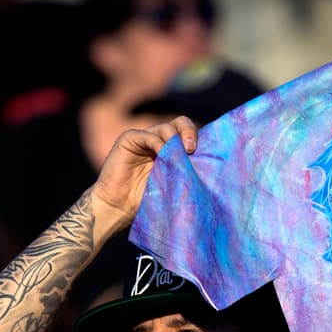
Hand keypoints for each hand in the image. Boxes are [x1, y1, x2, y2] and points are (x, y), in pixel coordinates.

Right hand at [91, 117, 197, 233]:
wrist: (119, 207)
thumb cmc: (146, 201)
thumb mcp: (172, 185)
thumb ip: (186, 172)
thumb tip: (212, 170)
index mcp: (171, 150)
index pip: (189, 135)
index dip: (198, 139)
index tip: (205, 154)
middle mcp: (159, 141)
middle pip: (180, 124)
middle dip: (189, 132)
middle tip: (192, 149)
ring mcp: (144, 138)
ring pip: (166, 128)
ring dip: (175, 140)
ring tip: (179, 156)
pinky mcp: (130, 139)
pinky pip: (148, 135)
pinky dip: (158, 143)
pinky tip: (162, 155)